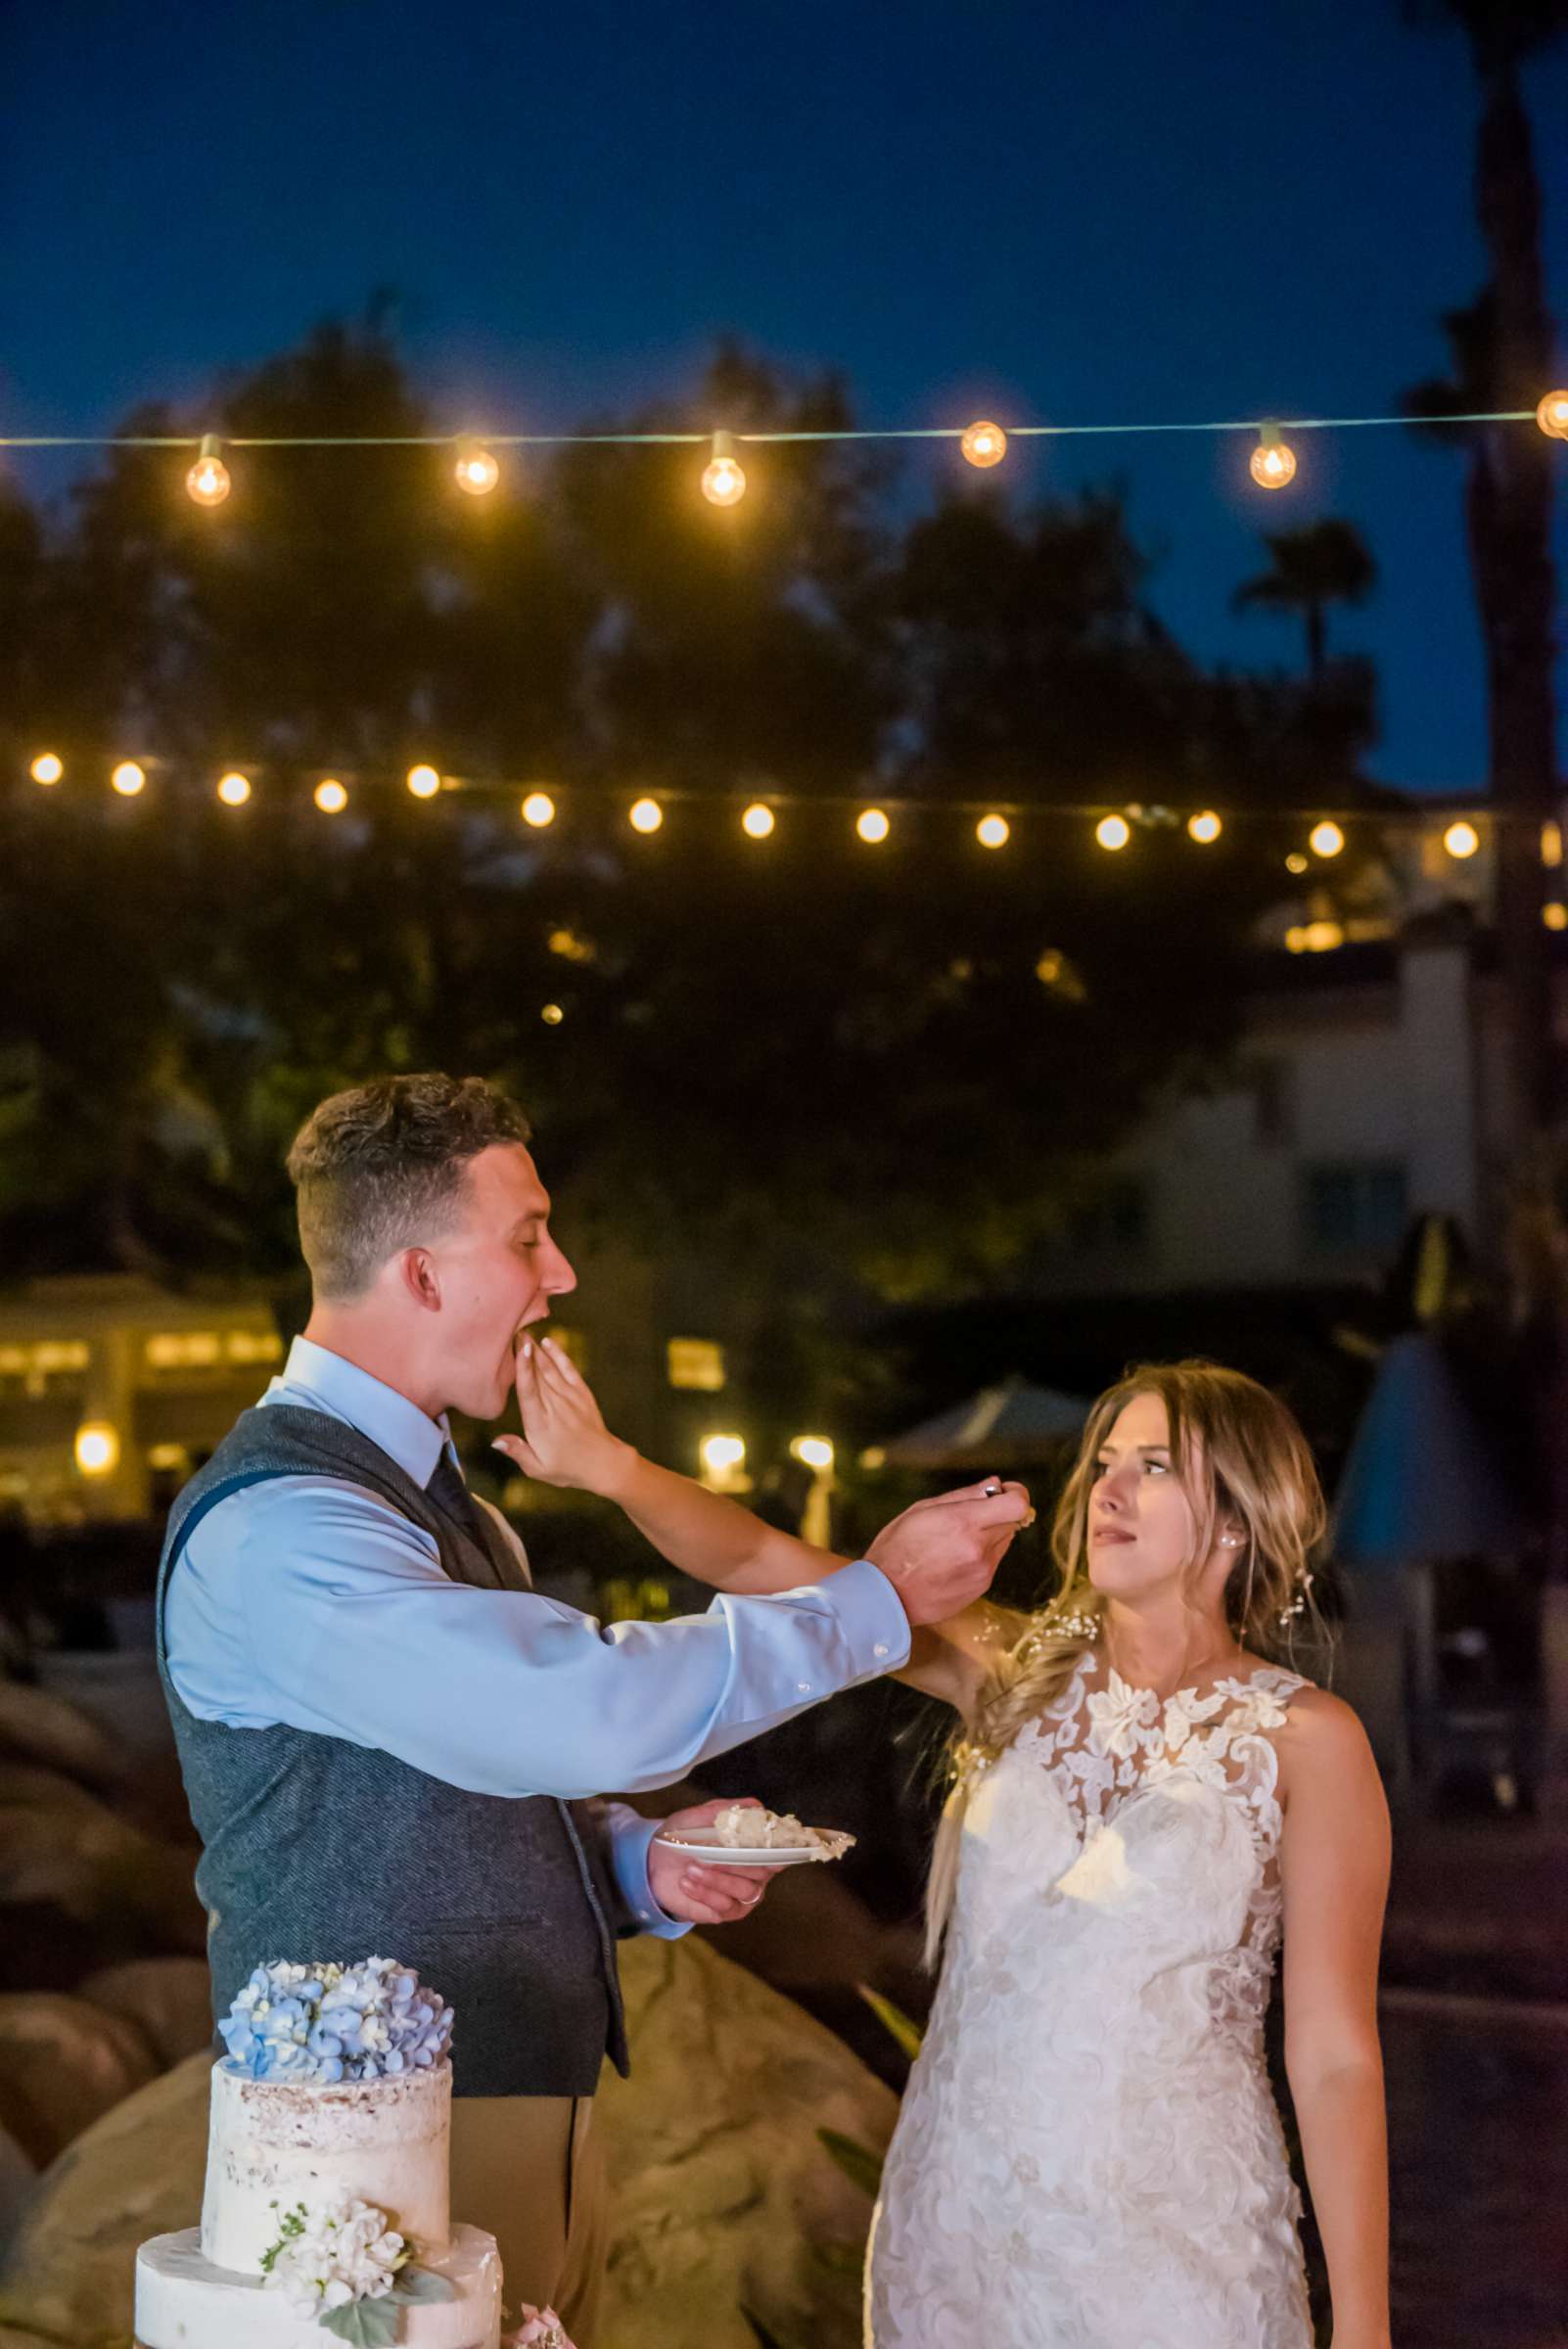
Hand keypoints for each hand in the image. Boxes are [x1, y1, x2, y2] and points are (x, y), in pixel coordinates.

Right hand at [491, 1334, 634, 1496]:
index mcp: (540, 1424)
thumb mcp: (538, 1469)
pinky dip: (559, 1355)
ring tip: (525, 1331)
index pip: (529, 1392)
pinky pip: (569, 1370)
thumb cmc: (566, 1468)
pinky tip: (549, 1342)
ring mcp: (570, 1398)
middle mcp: (555, 1407)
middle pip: (537, 1374)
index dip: (525, 1369)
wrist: (603, 1463)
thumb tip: (496, 1442)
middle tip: (513, 1329)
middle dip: (527, 1351)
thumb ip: (517, 1452)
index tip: (522, 1349)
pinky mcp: (582, 1394)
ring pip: (551, 1369)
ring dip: (538, 1349)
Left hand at [645, 1798, 785, 1925]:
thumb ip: (726, 1811)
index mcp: (755, 1847)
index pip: (777, 1851)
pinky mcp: (726, 1912)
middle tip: (707, 1856)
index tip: (761, 1844)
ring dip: (716, 1879)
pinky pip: (725, 1906)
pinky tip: (686, 1882)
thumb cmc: (684, 1837)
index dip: (775, 1849)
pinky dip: (705, 1893)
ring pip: (744, 1889)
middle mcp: (756, 1873)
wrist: (656, 1863)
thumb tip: (755, 1807)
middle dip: (734, 1862)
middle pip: (760, 1870)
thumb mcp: (700, 1817)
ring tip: (690, 1868)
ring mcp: (742, 1894)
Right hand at [867, 1477, 1031, 1627]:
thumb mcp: (923, 1509)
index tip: (1004, 1491)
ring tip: (956, 1539)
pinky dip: (981, 1554)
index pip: (1017, 1505)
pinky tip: (953, 1559)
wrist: (886, 1596)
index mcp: (964, 1523)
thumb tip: (995, 1484)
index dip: (1016, 1494)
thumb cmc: (897, 1547)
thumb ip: (964, 1495)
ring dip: (990, 1534)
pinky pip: (993, 1561)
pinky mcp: (981, 1588)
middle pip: (1013, 1521)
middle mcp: (979, 1549)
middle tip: (973, 1513)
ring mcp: (982, 1571)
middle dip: (998, 1512)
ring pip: (1004, 1541)